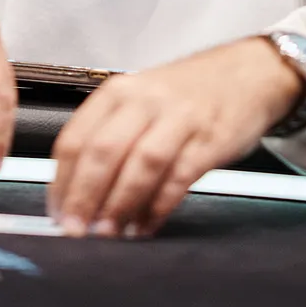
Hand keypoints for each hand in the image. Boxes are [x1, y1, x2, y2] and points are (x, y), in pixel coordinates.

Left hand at [48, 37, 303, 238]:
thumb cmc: (188, 93)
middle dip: (85, 197)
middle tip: (75, 230)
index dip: (61, 182)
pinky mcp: (210, 139)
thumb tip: (78, 194)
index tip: (57, 213)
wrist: (249, 73)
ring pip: (141, 164)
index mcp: (119, 92)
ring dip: (121, 204)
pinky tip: (147, 225)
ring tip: (109, 233)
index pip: (75, 138)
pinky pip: (179, 176)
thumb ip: (111, 137)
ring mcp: (180, 118)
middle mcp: (146, 100)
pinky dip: (159, 206)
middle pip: (104, 151)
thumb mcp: (140, 99)